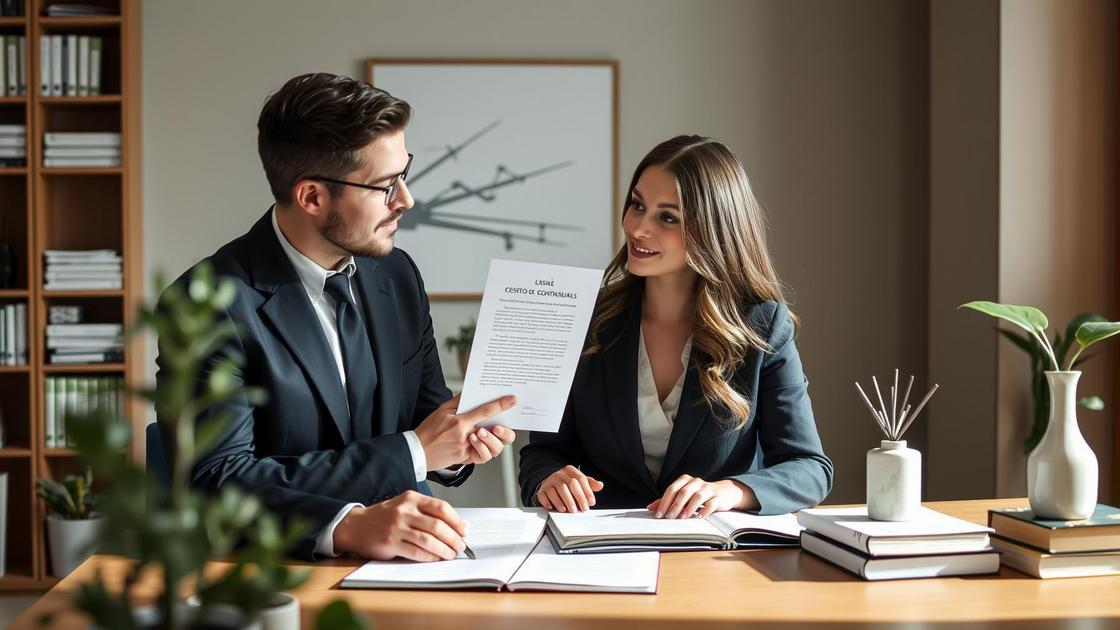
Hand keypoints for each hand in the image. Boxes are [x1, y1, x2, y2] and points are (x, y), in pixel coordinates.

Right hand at [333, 491, 467, 560]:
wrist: (355, 525)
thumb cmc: (384, 517)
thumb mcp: (404, 505)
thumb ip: (425, 512)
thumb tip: (453, 527)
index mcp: (411, 498)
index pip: (441, 507)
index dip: (457, 520)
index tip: (465, 530)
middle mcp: (405, 511)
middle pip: (438, 525)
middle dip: (454, 538)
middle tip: (461, 546)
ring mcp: (397, 527)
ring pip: (429, 540)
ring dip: (444, 550)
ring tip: (451, 554)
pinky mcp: (390, 543)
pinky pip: (416, 552)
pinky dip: (430, 557)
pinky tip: (435, 558)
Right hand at [414, 394, 515, 470]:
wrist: (417, 452)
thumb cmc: (428, 430)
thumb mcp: (441, 410)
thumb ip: (458, 401)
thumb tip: (470, 392)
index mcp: (460, 422)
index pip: (485, 411)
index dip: (501, 404)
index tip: (512, 400)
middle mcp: (465, 436)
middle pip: (493, 433)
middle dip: (501, 431)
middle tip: (498, 427)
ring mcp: (466, 449)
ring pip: (490, 449)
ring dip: (491, 442)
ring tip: (483, 435)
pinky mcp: (465, 459)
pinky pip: (482, 457)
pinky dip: (482, 450)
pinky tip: (477, 444)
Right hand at [537, 465, 603, 511]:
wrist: (550, 481)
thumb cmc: (567, 482)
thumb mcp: (579, 480)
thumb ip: (590, 483)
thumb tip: (600, 485)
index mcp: (570, 471)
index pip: (581, 479)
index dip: (587, 491)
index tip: (591, 502)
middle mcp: (559, 475)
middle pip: (570, 484)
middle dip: (577, 498)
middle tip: (582, 509)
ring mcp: (549, 482)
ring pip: (557, 490)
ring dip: (564, 502)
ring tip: (569, 510)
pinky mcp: (542, 490)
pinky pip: (544, 496)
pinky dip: (548, 502)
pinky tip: (553, 508)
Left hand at [647, 475, 752, 518]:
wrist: (725, 492)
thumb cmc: (701, 494)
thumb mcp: (684, 495)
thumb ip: (668, 500)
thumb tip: (651, 508)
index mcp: (686, 480)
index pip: (672, 489)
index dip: (664, 502)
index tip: (658, 514)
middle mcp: (696, 482)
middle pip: (683, 492)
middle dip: (674, 505)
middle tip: (669, 517)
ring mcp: (708, 489)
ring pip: (697, 496)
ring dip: (688, 508)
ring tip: (682, 518)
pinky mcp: (718, 497)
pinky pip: (711, 503)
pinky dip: (704, 510)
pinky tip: (699, 517)